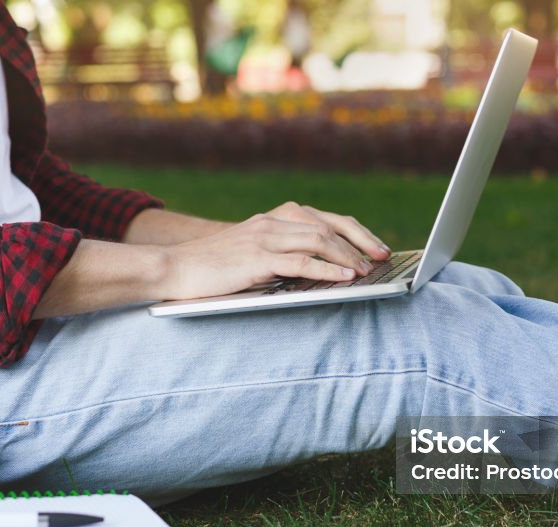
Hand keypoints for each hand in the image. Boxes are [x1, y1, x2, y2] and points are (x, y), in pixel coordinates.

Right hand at [157, 202, 390, 300]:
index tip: (376, 247)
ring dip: (349, 255)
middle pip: (328, 225)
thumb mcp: (254, 255)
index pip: (324, 219)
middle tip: (383, 256)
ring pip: (319, 239)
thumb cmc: (214, 269)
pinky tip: (345, 277)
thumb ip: (284, 255)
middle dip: (360, 240)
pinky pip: (301, 261)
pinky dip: (328, 268)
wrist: (174, 268)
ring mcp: (265, 237)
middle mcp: (273, 222)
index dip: (355, 232)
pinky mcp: (257, 257)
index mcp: (274, 219)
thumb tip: (323, 270)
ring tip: (368, 269)